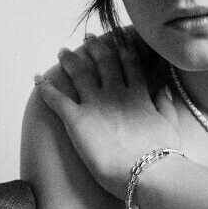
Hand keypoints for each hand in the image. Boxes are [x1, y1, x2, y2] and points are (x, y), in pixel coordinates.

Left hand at [35, 29, 183, 199]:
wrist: (146, 170)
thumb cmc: (162, 155)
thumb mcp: (170, 125)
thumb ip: (165, 103)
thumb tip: (164, 87)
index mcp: (138, 94)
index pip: (129, 63)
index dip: (121, 49)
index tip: (116, 38)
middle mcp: (115, 93)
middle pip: (102, 62)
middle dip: (94, 48)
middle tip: (86, 38)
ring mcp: (95, 104)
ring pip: (78, 74)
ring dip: (69, 61)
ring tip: (62, 52)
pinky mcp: (76, 119)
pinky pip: (56, 98)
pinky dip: (45, 88)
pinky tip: (37, 79)